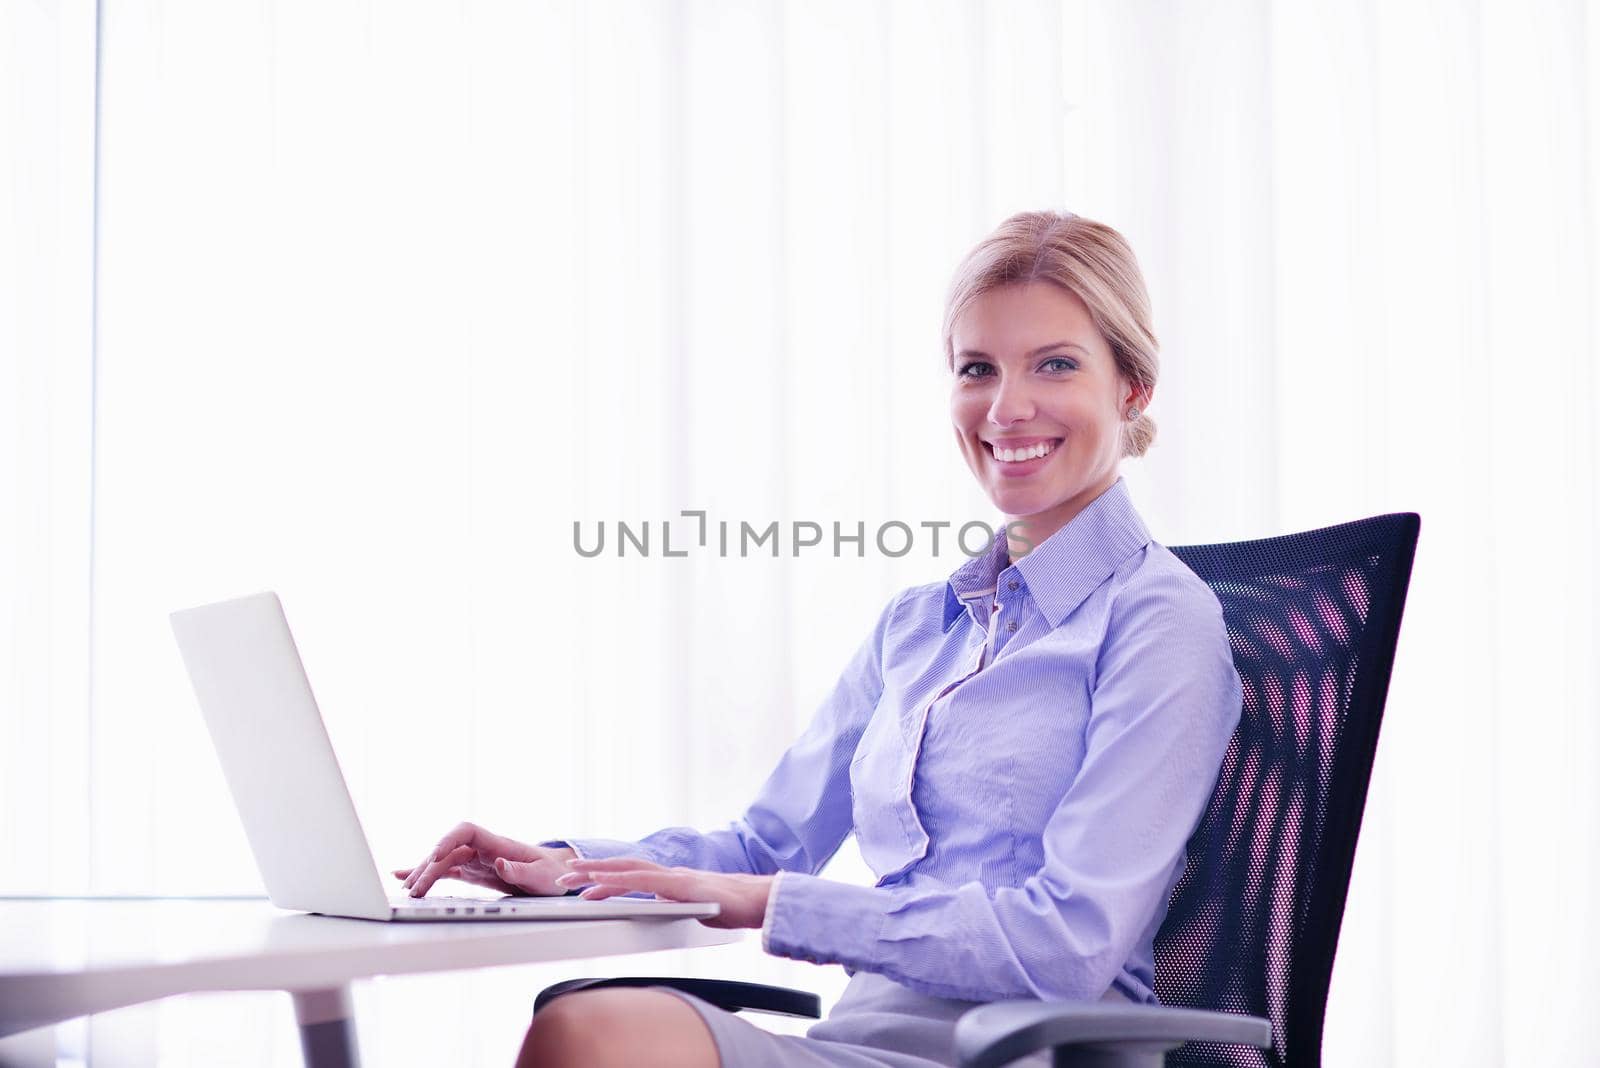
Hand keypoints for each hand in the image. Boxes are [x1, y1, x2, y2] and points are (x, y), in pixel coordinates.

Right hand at [391, 821, 576, 897]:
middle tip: (414, 889)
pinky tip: (405, 877)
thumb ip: (519, 870)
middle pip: (448, 850)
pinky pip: (447, 871)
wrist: (555, 873)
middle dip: (428, 867)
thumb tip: (498, 862)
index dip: (448, 840)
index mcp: (498, 844)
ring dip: (424, 874)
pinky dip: (428, 874)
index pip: (466, 832)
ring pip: (443, 862)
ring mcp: (476, 859)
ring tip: (407, 890)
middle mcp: (483, 848)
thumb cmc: (550, 872)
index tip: (435, 857)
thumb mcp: (540, 875)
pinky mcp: (474, 871)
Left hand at [554, 856, 774, 929]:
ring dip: (597, 872)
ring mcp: (674, 878)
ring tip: (572, 878)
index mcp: (670, 880)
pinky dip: (620, 881)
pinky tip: (603, 884)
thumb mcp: (695, 908)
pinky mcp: (680, 886)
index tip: (580, 882)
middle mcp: (669, 874)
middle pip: (622, 867)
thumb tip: (659, 910)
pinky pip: (645, 882)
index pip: (631, 874)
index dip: (604, 876)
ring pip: (628, 870)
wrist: (758, 901)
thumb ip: (675, 905)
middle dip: (590, 871)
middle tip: (562, 878)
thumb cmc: (732, 907)